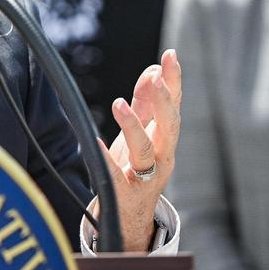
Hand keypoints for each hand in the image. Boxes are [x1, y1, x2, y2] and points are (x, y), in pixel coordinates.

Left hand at [99, 49, 180, 251]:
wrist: (130, 215)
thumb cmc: (137, 167)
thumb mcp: (144, 132)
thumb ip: (147, 103)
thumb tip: (153, 70)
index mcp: (166, 138)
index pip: (174, 105)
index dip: (174, 80)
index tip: (171, 54)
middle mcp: (163, 155)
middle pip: (170, 126)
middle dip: (164, 102)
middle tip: (155, 79)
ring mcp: (147, 175)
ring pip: (146, 150)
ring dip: (134, 126)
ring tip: (119, 104)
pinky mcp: (126, 191)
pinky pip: (116, 174)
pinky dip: (106, 158)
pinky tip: (94, 142)